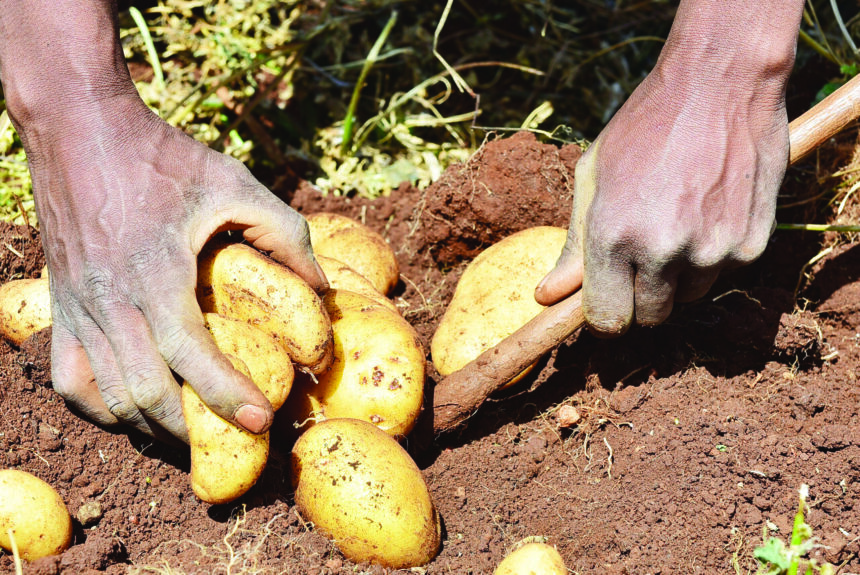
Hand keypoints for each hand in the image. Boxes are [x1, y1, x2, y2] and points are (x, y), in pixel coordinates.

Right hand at [28, 95, 325, 441]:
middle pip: (145, 393)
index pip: (190, 355)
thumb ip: (283, 232)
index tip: (259, 421)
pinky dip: (100, 408)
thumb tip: (319, 286)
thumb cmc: (161, 157)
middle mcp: (110, 301)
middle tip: (227, 438)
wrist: (80, 130)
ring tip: (189, 434)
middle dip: (190, 427)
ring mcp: (78, 309)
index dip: (225, 395)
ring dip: (150, 425)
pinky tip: (130, 410)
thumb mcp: (233, 183)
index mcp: (155, 274)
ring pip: (108, 396)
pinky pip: (68, 379)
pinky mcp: (60, 307)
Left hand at [535, 0, 803, 334]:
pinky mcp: (751, 245)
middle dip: (639, 296)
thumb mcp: (594, 177)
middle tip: (640, 255)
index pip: (607, 320)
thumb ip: (573, 245)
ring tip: (676, 221)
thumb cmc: (645, 125)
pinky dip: (712, 255)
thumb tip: (549, 297)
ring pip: (687, 297)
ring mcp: (713, 251)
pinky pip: (722, 274)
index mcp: (614, 236)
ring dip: (677, 276)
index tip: (604, 300)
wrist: (719, 81)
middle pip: (649, 318)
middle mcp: (664, 251)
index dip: (603, 315)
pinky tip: (707, 210)